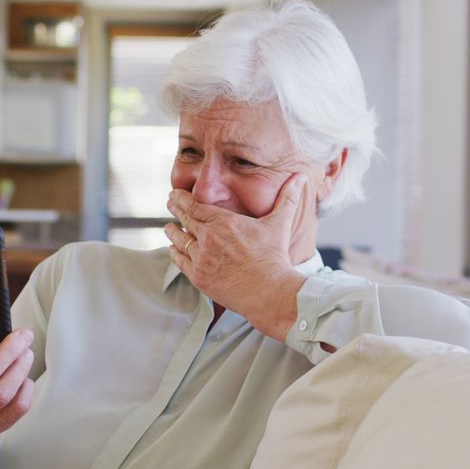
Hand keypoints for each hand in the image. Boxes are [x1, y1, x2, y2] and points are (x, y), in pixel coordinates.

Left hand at [164, 173, 309, 340]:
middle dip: (175, 210)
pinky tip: (173, 250)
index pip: (194, 206)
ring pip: (179, 240)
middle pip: (185, 220)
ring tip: (169, 228)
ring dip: (172, 232)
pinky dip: (175, 253)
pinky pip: (180, 262)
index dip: (182, 199)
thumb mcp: (280, 223)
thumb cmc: (275, 257)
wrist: (269, 291)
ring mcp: (201, 258)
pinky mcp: (199, 277)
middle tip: (169, 203)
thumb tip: (300, 176)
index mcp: (223, 222)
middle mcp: (208, 238)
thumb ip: (287, 198)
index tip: (175, 194)